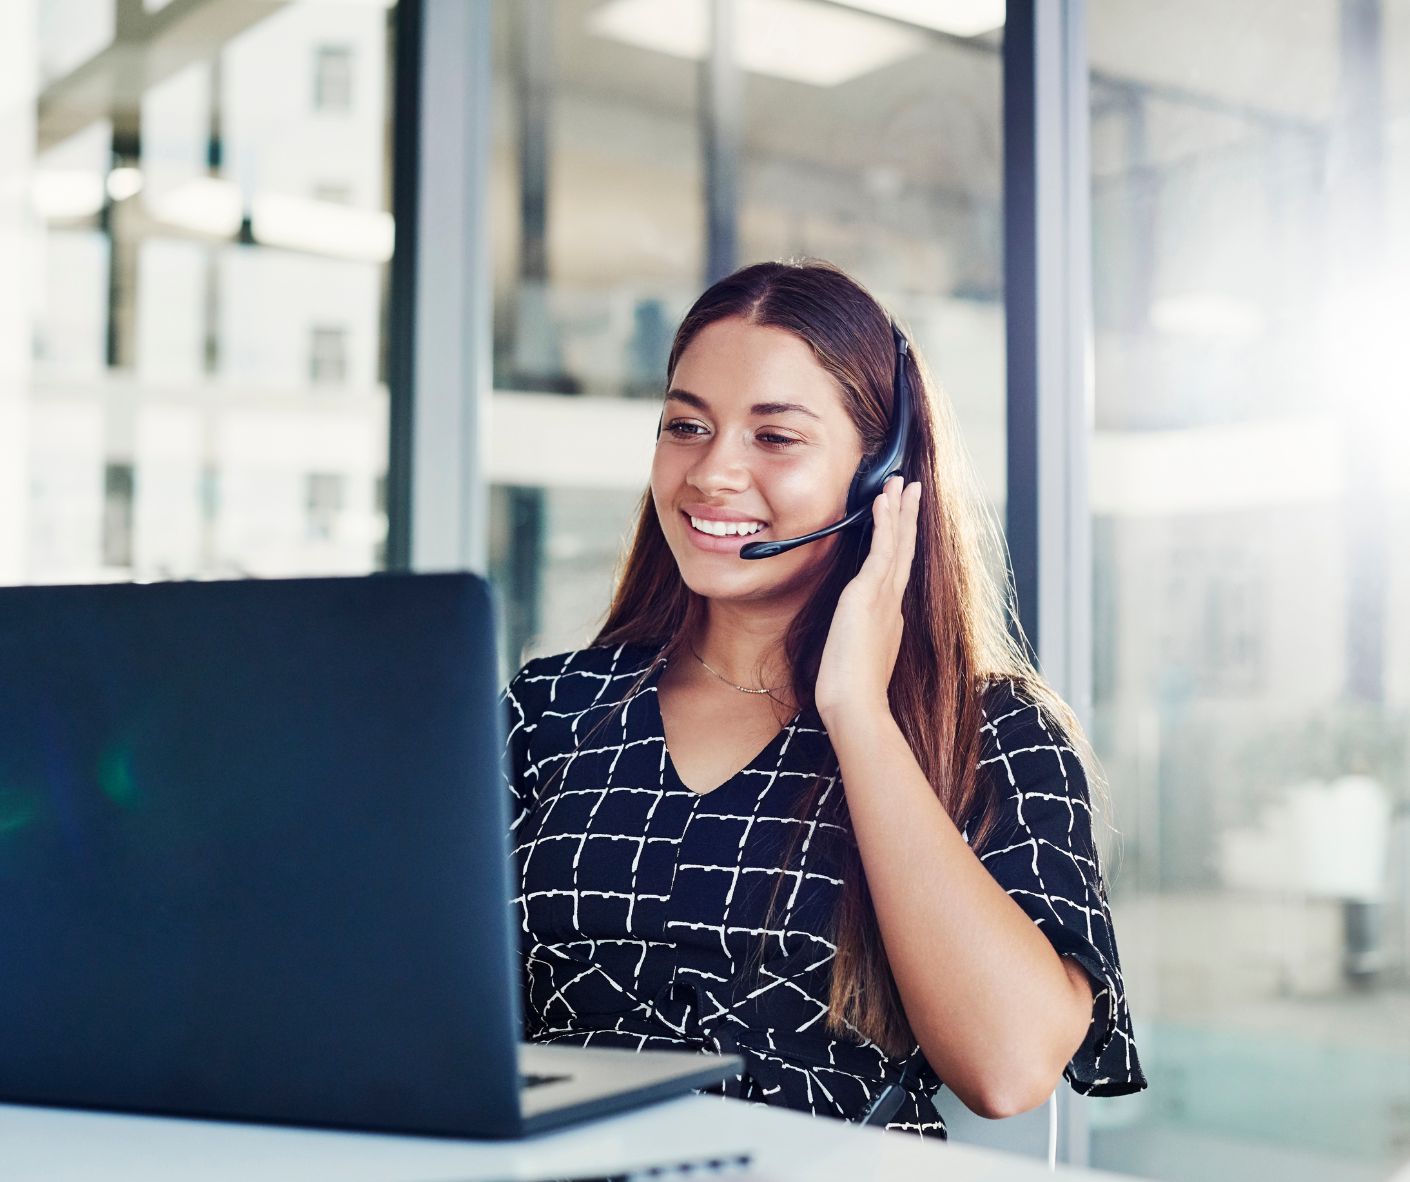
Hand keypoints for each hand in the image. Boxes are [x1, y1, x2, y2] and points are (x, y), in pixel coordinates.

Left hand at [814, 474, 921, 725]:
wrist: (857, 705)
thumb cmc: (850, 693)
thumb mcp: (853, 660)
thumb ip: (855, 642)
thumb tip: (850, 637)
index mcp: (888, 619)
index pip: (896, 572)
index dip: (901, 545)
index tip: (904, 525)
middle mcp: (891, 604)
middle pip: (904, 551)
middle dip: (908, 519)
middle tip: (913, 491)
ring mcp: (883, 597)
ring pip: (897, 543)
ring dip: (899, 510)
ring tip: (902, 483)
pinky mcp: (869, 593)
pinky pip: (882, 549)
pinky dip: (885, 522)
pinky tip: (884, 500)